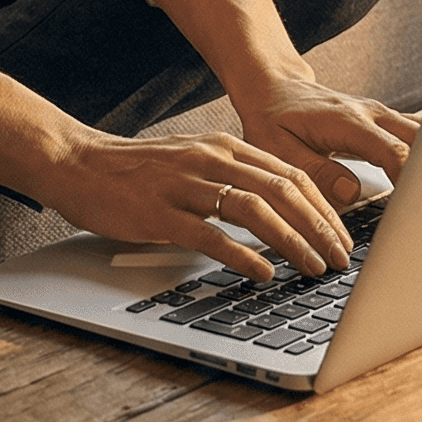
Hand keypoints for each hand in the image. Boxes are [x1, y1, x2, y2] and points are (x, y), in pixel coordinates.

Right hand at [32, 126, 358, 282]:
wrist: (78, 164)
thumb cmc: (137, 172)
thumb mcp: (193, 163)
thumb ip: (232, 180)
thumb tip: (280, 213)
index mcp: (224, 147)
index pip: (290, 175)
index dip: (324, 208)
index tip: (343, 237)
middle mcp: (209, 160)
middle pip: (282, 190)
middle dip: (319, 228)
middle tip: (341, 258)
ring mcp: (184, 185)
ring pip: (254, 210)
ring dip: (292, 241)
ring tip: (313, 267)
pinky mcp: (160, 212)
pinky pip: (211, 234)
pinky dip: (243, 255)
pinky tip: (262, 273)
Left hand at [234, 77, 420, 208]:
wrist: (274, 89)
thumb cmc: (273, 120)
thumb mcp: (279, 149)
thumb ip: (316, 172)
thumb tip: (351, 193)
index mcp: (348, 123)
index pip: (394, 152)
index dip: (411, 181)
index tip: (419, 209)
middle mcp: (373, 114)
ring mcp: (383, 115)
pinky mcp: (385, 121)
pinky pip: (419, 133)